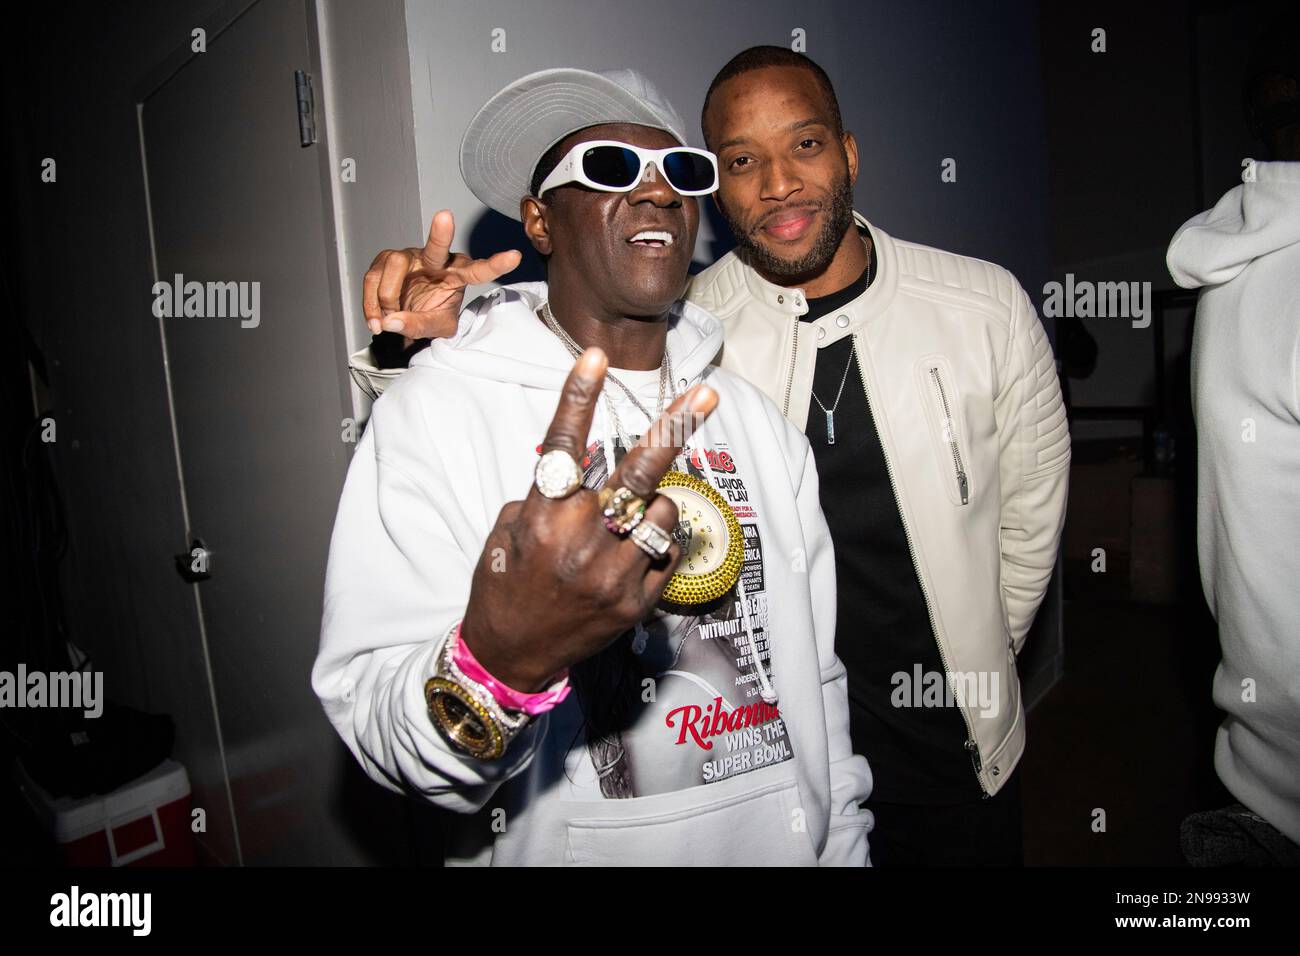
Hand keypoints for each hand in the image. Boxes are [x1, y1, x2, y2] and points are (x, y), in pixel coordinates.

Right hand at [363, 210, 521, 344]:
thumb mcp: (435, 328)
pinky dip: (370, 302)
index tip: (515, 257)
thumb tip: (390, 321)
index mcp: (457, 275)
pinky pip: (373, 277)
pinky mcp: (386, 259)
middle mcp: (435, 261)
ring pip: (396, 265)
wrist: (406, 316)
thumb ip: (416, 326)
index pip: (478, 271)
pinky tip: (375, 319)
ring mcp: (410, 257)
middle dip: (440, 233)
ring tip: (385, 322)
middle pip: (437, 246)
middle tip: (445, 217)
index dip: (495, 264)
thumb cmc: (430, 315)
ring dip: (388, 297)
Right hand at [459, 348, 718, 691]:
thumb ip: (546, 499)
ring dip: (654, 508)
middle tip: (706, 396)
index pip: (564, 444)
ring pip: (662, 513)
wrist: (512, 656)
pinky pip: (666, 555)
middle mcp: (581, 540)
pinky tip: (632, 558)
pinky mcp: (636, 602)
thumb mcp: (507, 532)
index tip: (596, 355)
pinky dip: (656, 547)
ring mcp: (613, 574)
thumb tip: (584, 476)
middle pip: (638, 472)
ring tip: (628, 524)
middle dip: (676, 428)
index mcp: (543, 517)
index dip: (579, 396)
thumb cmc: (504, 586)